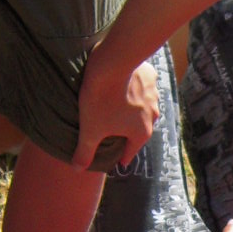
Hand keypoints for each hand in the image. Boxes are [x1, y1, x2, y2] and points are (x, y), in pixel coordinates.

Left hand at [73, 52, 160, 171]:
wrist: (112, 62)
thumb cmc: (101, 99)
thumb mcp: (90, 129)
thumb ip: (85, 151)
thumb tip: (78, 169)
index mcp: (141, 132)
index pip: (130, 152)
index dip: (120, 157)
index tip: (115, 160)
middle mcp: (153, 116)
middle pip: (138, 129)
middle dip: (126, 131)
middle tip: (112, 129)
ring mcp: (154, 95)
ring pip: (142, 107)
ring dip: (132, 108)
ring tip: (116, 103)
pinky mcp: (150, 76)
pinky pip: (143, 86)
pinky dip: (134, 87)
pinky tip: (124, 83)